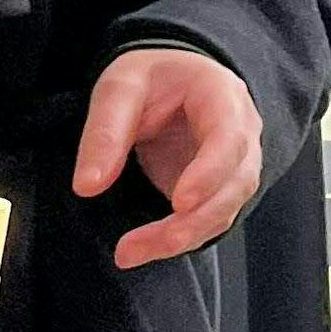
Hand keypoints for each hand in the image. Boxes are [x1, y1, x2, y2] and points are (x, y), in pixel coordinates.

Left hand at [75, 46, 263, 268]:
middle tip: (135, 246)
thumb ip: (105, 132)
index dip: (209, 174)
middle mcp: (243, 134)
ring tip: (128, 253)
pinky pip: (208, 221)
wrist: (174, 81)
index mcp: (224, 97)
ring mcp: (237, 166)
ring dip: (180, 238)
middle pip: (234, 186)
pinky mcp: (220, 191)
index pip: (230, 140)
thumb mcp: (121, 87)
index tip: (179, 202)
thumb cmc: (152, 78)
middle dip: (190, 222)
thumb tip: (87, 186)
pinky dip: (178, 239)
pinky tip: (142, 249)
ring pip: (223, 211)